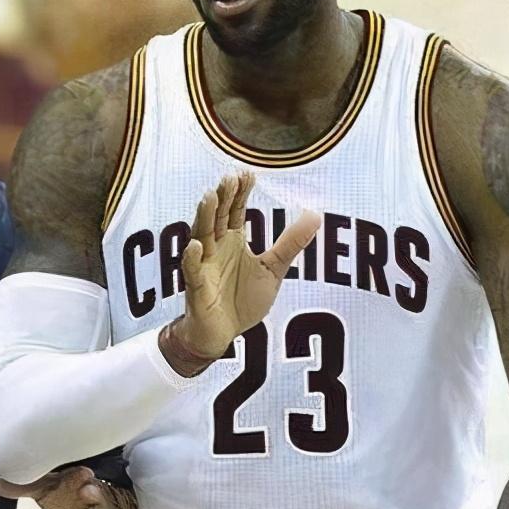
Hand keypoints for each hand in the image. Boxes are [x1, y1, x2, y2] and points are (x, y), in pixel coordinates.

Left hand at [0, 466, 127, 508]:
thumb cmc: (66, 495)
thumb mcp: (43, 489)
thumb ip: (19, 487)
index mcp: (77, 481)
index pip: (81, 475)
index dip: (82, 474)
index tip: (82, 472)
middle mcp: (92, 496)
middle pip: (97, 492)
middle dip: (93, 491)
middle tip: (86, 490)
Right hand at [170, 172, 319, 360]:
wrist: (223, 334)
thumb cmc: (242, 300)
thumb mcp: (273, 269)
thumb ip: (290, 244)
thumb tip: (315, 215)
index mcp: (232, 241)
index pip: (235, 210)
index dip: (240, 193)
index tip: (246, 173)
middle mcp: (215, 248)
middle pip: (217, 217)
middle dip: (222, 198)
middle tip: (228, 178)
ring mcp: (203, 266)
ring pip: (202, 237)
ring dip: (204, 218)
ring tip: (208, 198)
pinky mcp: (197, 288)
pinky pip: (192, 271)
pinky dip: (192, 259)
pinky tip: (196, 246)